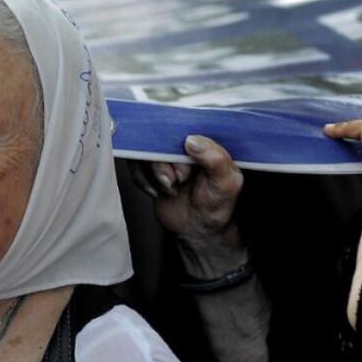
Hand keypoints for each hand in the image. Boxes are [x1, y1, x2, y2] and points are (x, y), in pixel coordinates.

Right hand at [131, 135, 244, 274]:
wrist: (197, 231)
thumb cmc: (216, 207)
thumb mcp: (227, 184)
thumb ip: (216, 159)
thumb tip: (193, 139)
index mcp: (205, 144)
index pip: (184, 130)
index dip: (178, 147)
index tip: (184, 170)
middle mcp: (183, 148)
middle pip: (159, 140)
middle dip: (164, 165)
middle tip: (178, 181)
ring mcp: (165, 158)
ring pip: (144, 153)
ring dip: (153, 174)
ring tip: (170, 189)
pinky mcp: (149, 169)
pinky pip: (134, 166)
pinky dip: (143, 180)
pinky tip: (158, 191)